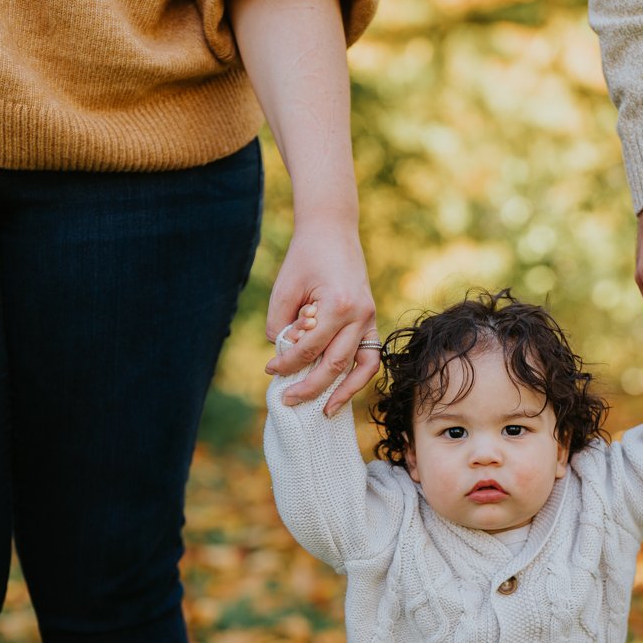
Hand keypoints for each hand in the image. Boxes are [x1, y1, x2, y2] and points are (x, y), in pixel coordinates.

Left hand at [265, 220, 378, 415]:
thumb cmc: (305, 258)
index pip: (309, 348)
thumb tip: (285, 357)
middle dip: (308, 387)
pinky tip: (341, 392)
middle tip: (286, 399)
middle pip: (334, 365)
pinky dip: (358, 378)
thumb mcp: (285, 289)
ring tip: (324, 411)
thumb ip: (280, 326)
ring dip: (342, 393)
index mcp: (338, 304)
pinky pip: (370, 358)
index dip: (287, 363)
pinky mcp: (371, 321)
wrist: (332, 232)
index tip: (270, 369)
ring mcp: (370, 319)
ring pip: (360, 368)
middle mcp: (360, 315)